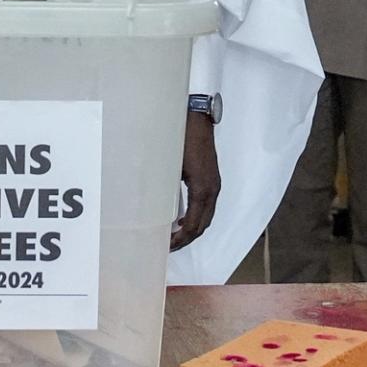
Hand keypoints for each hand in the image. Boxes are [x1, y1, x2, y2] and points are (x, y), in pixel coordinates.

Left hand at [173, 111, 220, 250]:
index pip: (193, 225)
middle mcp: (212, 190)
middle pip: (203, 225)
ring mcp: (214, 185)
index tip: (166, 245)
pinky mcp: (212, 179)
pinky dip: (197, 217)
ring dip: (193, 229)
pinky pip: (207, 206)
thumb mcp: (169, 166)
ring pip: (207, 216)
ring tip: (175, 236)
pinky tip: (182, 218)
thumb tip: (152, 208)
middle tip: (169, 246)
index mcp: (202, 190)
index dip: (180, 239)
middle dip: (187, 238)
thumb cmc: (181, 139)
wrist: (197, 120)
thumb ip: (164, 188)